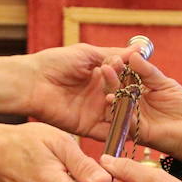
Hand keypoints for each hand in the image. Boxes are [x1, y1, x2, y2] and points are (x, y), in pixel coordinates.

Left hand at [0, 44, 135, 136]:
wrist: (31, 82)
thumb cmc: (55, 62)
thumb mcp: (87, 54)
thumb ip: (114, 55)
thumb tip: (139, 49)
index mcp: (101, 76)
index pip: (126, 80)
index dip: (136, 79)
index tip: (150, 76)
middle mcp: (100, 95)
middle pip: (126, 99)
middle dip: (135, 97)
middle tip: (146, 96)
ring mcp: (95, 112)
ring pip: (119, 115)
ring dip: (129, 113)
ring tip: (139, 110)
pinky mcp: (87, 127)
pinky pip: (107, 131)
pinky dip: (118, 131)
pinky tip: (130, 128)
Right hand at [98, 51, 181, 160]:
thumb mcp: (164, 84)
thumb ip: (148, 72)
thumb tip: (133, 55)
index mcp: (136, 91)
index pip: (122, 78)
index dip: (117, 68)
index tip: (113, 57)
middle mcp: (131, 104)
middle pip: (116, 90)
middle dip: (110, 79)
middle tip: (105, 67)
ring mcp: (133, 118)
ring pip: (117, 106)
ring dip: (111, 94)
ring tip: (107, 81)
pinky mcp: (139, 133)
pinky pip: (126, 122)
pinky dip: (120, 112)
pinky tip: (114, 100)